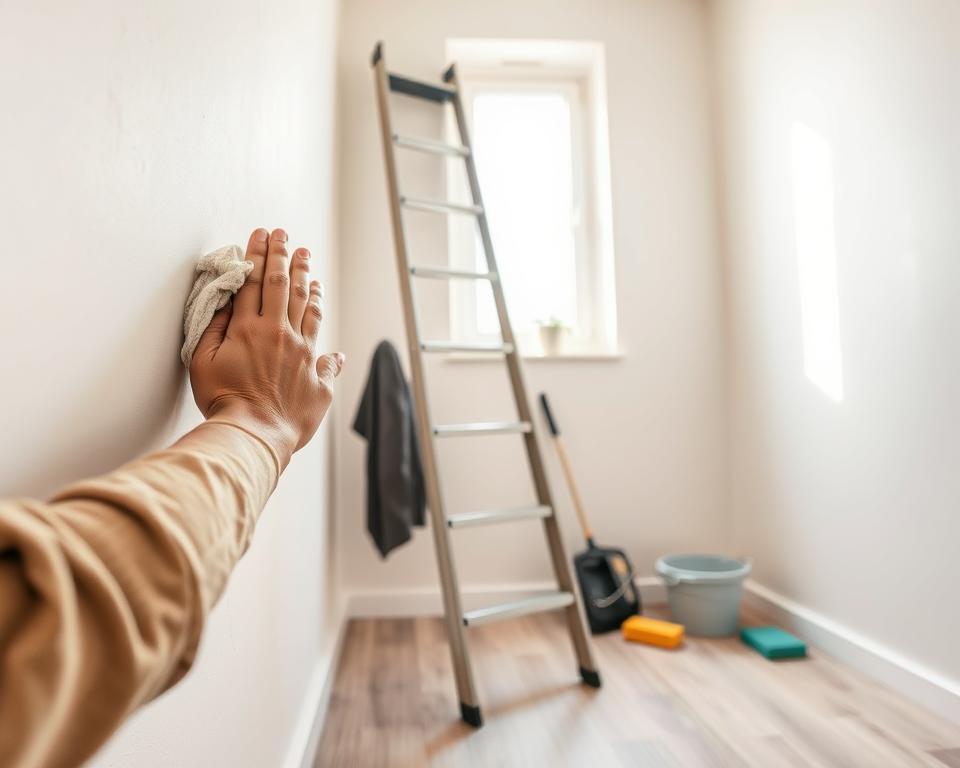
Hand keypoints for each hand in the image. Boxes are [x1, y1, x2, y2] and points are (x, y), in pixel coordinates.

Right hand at [189, 227, 343, 466]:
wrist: (254, 434)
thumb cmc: (222, 402)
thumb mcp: (202, 361)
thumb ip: (215, 329)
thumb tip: (229, 305)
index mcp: (249, 329)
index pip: (254, 282)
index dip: (257, 255)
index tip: (261, 234)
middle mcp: (279, 334)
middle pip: (284, 285)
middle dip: (284, 256)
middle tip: (285, 235)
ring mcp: (302, 352)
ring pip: (307, 306)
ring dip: (307, 279)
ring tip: (308, 259)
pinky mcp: (317, 374)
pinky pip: (325, 343)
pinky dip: (322, 319)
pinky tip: (322, 304)